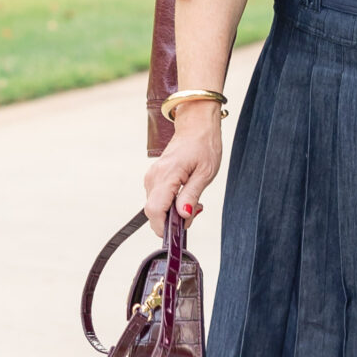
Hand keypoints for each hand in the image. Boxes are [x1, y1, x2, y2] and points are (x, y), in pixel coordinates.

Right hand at [144, 105, 223, 236]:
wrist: (196, 126)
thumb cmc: (204, 145)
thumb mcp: (205, 172)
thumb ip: (192, 195)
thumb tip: (183, 215)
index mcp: (166, 175)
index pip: (155, 211)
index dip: (165, 227)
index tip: (181, 230)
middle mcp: (154, 177)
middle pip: (153, 212)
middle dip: (171, 221)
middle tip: (195, 211)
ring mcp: (152, 177)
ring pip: (155, 207)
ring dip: (171, 212)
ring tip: (193, 202)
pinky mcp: (154, 178)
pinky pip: (157, 199)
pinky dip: (169, 204)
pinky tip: (184, 197)